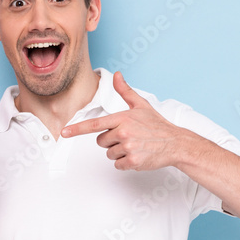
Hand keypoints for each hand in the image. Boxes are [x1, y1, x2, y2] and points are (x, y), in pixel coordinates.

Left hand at [60, 71, 183, 170]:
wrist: (175, 143)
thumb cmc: (157, 125)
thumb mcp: (141, 105)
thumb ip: (125, 91)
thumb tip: (117, 75)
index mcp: (122, 118)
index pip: (94, 124)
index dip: (77, 129)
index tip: (63, 133)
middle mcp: (123, 133)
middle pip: (100, 142)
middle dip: (110, 141)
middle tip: (128, 137)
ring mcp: (128, 148)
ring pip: (109, 154)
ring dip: (119, 152)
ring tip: (135, 145)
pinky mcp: (133, 161)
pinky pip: (118, 165)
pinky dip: (126, 163)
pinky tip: (138, 155)